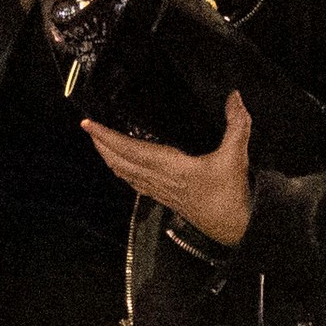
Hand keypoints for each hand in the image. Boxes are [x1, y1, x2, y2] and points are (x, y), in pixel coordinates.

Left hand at [83, 91, 253, 247]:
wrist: (234, 228)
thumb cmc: (231, 196)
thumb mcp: (236, 157)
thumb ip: (237, 124)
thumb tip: (235, 97)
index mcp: (170, 168)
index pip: (130, 149)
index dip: (107, 136)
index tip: (89, 124)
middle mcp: (159, 180)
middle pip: (119, 162)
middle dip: (101, 144)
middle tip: (88, 128)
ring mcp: (160, 191)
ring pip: (124, 173)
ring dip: (108, 157)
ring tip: (99, 143)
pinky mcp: (165, 198)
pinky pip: (135, 183)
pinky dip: (122, 171)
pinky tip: (120, 167)